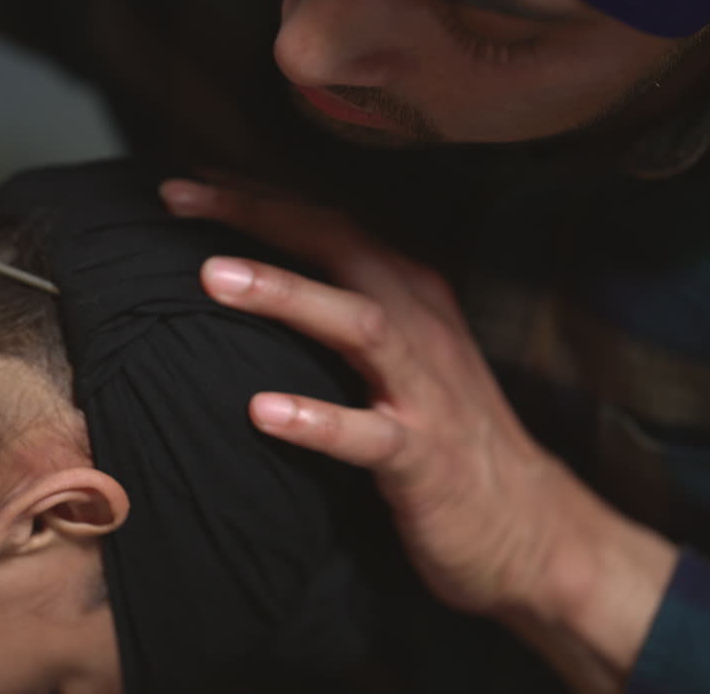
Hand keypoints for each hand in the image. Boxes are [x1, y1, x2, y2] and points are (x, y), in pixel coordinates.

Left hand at [161, 180, 675, 688]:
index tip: (188, 180)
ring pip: (358, 324)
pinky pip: (369, 436)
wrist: (533, 530)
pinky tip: (262, 412)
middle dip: (259, 216)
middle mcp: (421, 328)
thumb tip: (260, 281)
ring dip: (286, 295)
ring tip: (212, 278)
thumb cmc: (448, 437)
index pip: (331, 225)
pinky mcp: (424, 460)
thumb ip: (349, 312)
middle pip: (341, 248)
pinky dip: (318, 421)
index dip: (260, 197)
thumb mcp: (406, 358)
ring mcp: (425, 393)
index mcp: (412, 297)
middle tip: (176, 199)